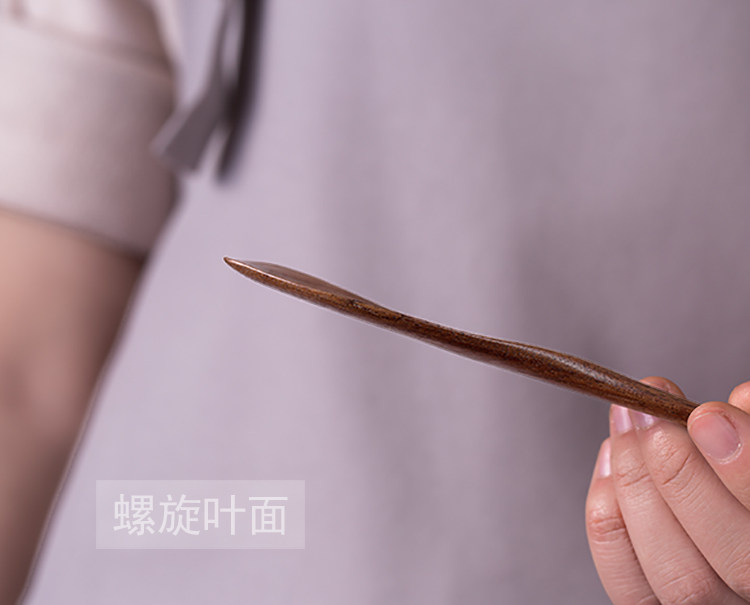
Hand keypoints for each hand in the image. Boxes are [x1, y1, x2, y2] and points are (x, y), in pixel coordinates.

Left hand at [586, 376, 749, 603]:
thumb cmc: (740, 478)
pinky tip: (611, 456)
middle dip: (680, 476)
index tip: (707, 416)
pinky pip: (627, 581)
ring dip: (637, 485)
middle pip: (734, 562)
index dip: (744, 473)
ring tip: (626, 419)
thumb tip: (739, 399)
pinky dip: (610, 513)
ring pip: (676, 575)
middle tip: (649, 414)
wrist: (727, 508)